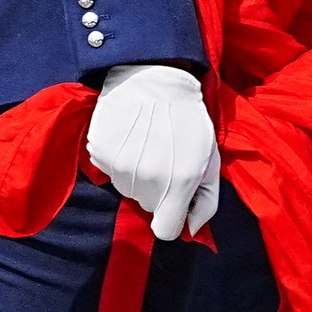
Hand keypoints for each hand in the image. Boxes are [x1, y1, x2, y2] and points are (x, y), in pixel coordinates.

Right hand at [86, 62, 220, 240]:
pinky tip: (131, 139)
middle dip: (159, 191)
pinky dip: (120, 160)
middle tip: (167, 159)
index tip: (175, 203)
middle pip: (148, 207)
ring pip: (129, 190)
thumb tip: (192, 230)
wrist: (155, 81)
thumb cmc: (190, 120)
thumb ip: (206, 201)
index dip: (173, 218)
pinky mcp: (100, 154)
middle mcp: (146, 182)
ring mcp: (119, 168)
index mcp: (178, 186)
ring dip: (139, 176)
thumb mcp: (211, 159)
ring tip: (149, 145)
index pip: (166, 230)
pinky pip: (110, 171)